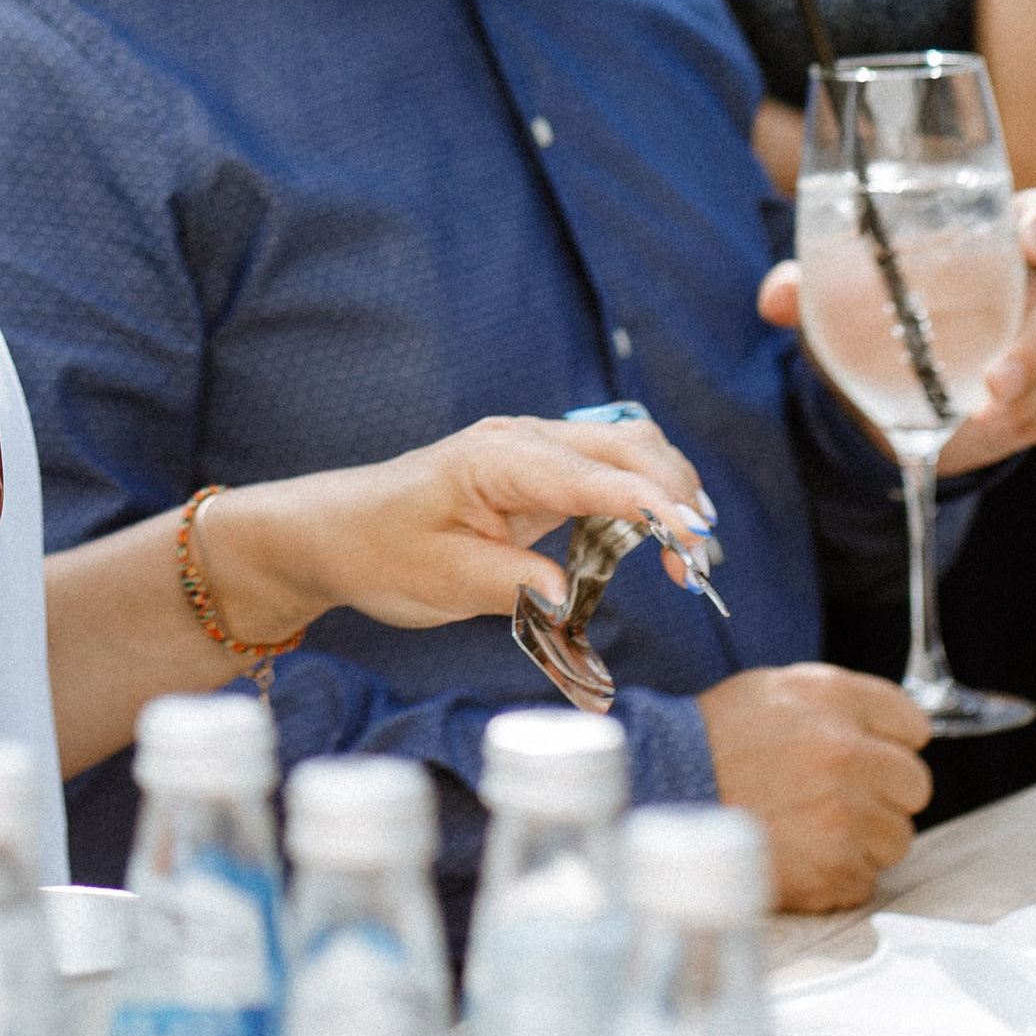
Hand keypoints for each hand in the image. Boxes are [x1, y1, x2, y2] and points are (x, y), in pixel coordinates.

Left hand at [218, 413, 714, 642]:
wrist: (337, 531)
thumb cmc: (380, 551)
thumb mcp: (440, 580)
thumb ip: (510, 584)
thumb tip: (568, 593)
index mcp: (497, 458)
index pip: (592, 476)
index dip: (650, 507)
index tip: (692, 542)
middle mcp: (523, 442)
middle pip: (629, 448)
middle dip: (676, 498)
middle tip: (698, 566)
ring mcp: (534, 452)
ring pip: (628, 452)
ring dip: (668, 495)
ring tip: (688, 558)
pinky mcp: (540, 474)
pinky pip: (609, 473)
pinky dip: (644, 500)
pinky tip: (660, 542)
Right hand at [699, 661, 931, 909]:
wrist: (661, 795)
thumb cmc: (714, 743)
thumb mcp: (773, 691)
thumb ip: (840, 705)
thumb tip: (896, 732)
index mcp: (833, 699)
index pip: (913, 725)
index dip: (889, 741)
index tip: (870, 753)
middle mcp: (845, 752)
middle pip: (914, 784)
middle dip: (883, 792)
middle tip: (836, 794)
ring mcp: (843, 815)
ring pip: (896, 837)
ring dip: (863, 836)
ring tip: (810, 824)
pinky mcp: (833, 870)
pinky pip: (866, 878)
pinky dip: (838, 873)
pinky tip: (799, 851)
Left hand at [761, 187, 1035, 474]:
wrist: (890, 400)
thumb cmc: (870, 327)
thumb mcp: (832, 308)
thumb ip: (805, 291)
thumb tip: (775, 298)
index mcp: (978, 247)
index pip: (1030, 216)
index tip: (1033, 241)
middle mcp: (1023, 290)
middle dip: (1035, 347)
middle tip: (994, 384)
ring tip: (983, 419)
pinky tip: (1011, 427)